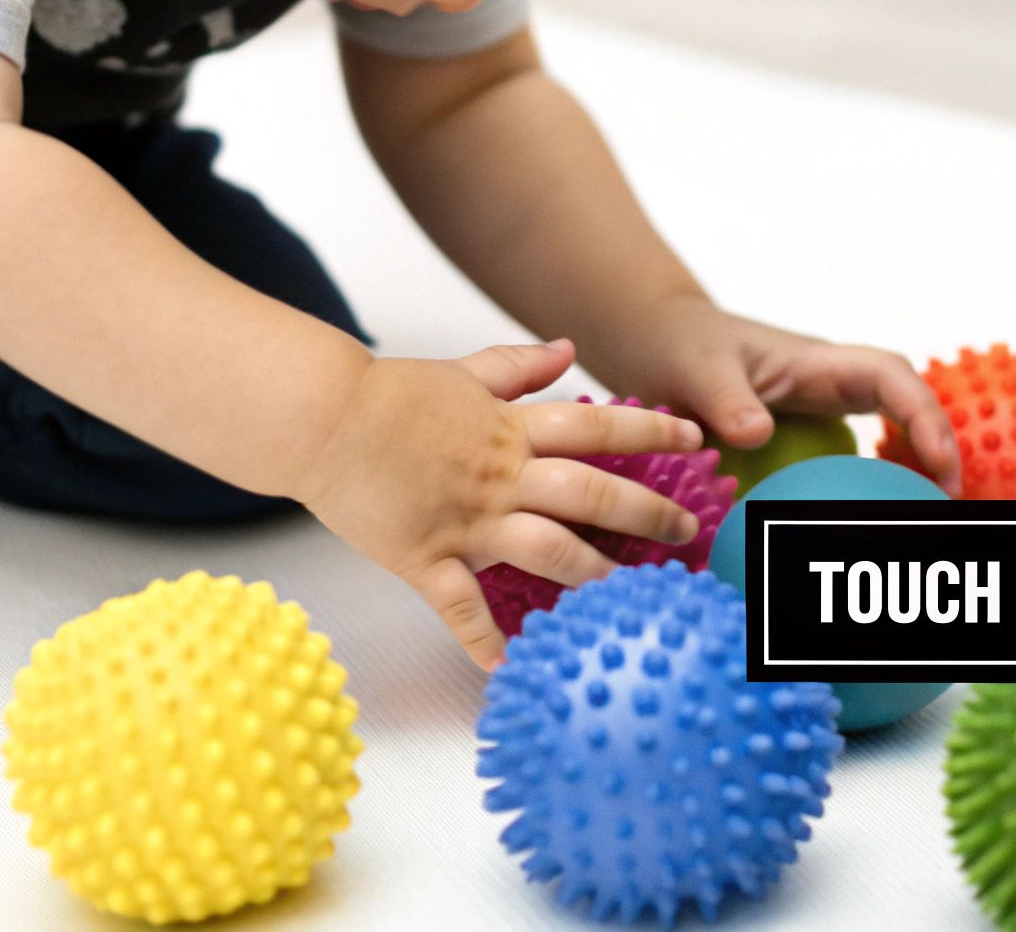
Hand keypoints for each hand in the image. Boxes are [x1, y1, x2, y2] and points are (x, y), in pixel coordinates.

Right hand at [296, 339, 704, 669]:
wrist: (321, 416)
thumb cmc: (387, 395)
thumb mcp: (460, 371)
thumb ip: (516, 365)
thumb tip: (564, 349)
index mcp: (509, 429)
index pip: (596, 426)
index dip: (650, 429)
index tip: (695, 438)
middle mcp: (499, 475)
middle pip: (589, 491)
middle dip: (647, 511)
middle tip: (686, 530)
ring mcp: (464, 518)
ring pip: (544, 548)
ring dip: (591, 573)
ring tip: (628, 595)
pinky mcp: (424, 556)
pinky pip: (459, 604)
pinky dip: (482, 638)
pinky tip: (507, 667)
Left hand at [583, 296, 962, 496]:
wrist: (656, 340)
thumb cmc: (680, 344)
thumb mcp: (696, 368)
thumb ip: (724, 399)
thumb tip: (757, 434)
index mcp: (815, 362)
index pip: (888, 376)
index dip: (922, 413)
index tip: (937, 458)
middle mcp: (829, 384)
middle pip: (905, 406)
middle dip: (936, 446)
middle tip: (947, 501)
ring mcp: (819, 410)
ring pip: (884, 433)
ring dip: (908, 469)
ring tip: (918, 517)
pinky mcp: (801, 436)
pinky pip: (846, 460)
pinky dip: (863, 487)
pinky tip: (857, 525)